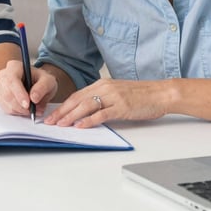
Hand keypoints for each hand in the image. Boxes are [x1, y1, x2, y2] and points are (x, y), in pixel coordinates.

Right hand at [0, 59, 57, 117]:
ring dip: (20, 110)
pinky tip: (26, 109)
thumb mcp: (48, 81)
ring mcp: (0, 87)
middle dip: (20, 105)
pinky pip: (6, 108)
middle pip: (7, 93)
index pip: (12, 79)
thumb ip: (43, 87)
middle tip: (32, 110)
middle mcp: (3, 75)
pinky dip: (17, 112)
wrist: (38, 84)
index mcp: (14, 66)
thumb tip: (34, 98)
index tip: (27, 104)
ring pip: (6, 102)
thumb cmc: (42, 80)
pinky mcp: (0, 98)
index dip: (18, 93)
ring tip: (33, 109)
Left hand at [43, 78, 170, 127]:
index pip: (77, 95)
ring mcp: (113, 97)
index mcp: (102, 84)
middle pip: (77, 100)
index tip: (53, 115)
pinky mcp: (122, 106)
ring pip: (86, 106)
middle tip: (50, 122)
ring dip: (71, 116)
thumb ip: (103, 98)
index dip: (63, 106)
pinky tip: (80, 126)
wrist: (160, 93)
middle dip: (62, 112)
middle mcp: (105, 88)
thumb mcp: (117, 93)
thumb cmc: (141, 95)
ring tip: (60, 125)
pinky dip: (89, 120)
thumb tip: (87, 111)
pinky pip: (102, 114)